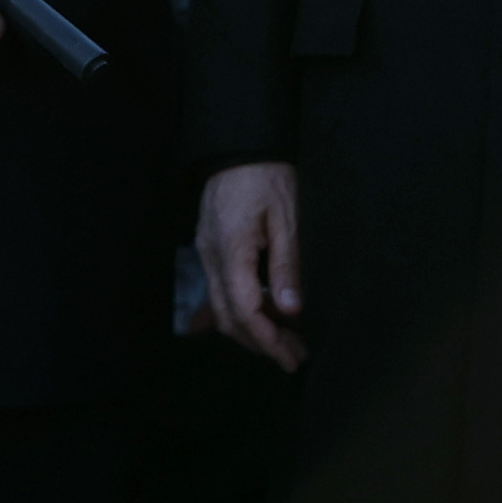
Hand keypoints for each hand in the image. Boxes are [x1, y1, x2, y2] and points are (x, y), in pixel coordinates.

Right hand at [198, 161, 305, 370]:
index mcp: (230, 249)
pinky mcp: (210, 246)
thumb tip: (291, 309)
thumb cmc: (267, 176)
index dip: (267, 339)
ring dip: (252, 328)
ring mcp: (206, 251)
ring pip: (222, 306)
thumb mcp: (287, 219)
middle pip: (227, 316)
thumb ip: (286, 265)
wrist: (239, 145)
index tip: (291, 357)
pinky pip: (222, 289)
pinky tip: (268, 312)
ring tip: (288, 338)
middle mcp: (211, 255)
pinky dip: (244, 308)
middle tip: (294, 356)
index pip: (243, 310)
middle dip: (260, 342)